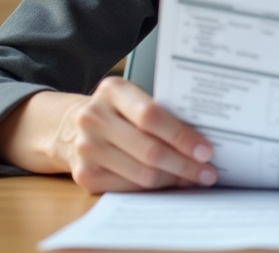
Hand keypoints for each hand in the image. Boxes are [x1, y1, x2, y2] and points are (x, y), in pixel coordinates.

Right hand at [0, 77, 216, 192]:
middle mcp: (94, 117)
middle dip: (184, 164)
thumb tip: (202, 140)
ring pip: (142, 174)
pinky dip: (154, 188)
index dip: (181, 136)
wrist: (71, 127)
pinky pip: (129, 188)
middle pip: (149, 150)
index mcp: (112, 90)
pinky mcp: (84, 175)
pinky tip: (169, 183)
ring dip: (173, 179)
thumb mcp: (133, 97)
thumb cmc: (117, 111)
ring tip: (194, 179)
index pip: (151, 116)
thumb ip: (160, 110)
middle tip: (207, 172)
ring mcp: (86, 148)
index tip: (206, 150)